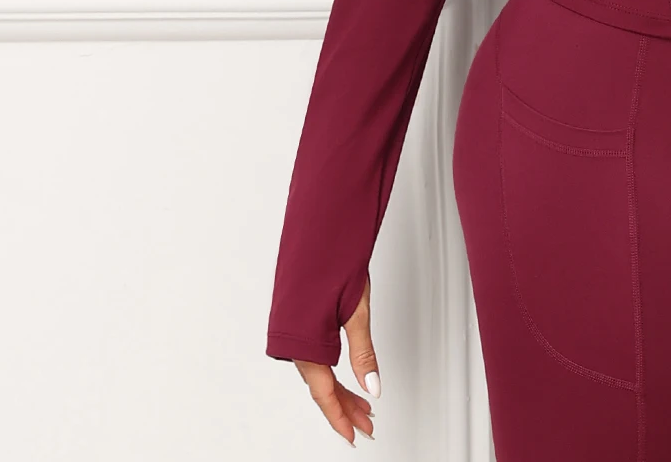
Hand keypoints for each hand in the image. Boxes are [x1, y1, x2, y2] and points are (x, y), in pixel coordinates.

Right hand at [292, 273, 377, 445]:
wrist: (316, 234)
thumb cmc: (332, 264)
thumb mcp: (356, 312)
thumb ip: (363, 354)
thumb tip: (374, 388)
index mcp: (307, 346)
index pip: (325, 394)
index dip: (341, 417)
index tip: (356, 435)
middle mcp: (297, 344)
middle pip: (323, 387)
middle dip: (345, 407)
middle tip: (367, 423)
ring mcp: (296, 334)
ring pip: (320, 374)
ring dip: (340, 390)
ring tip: (362, 404)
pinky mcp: (299, 324)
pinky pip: (315, 359)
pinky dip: (331, 372)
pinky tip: (344, 376)